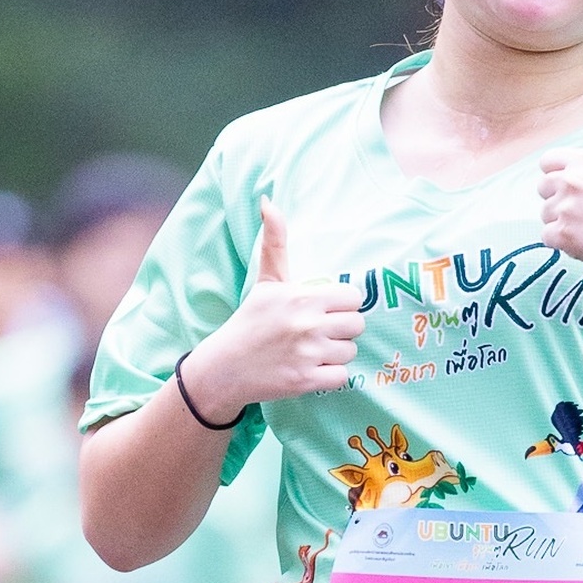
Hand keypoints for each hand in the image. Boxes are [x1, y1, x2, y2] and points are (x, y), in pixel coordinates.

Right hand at [181, 201, 361, 415]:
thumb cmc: (251, 320)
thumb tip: (268, 200)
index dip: (342, 305)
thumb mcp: (266, 281)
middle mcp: (307, 324)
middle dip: (342, 330)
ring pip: (350, 351)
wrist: (225, 367)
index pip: (353, 298)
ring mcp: (307, 354)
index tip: (325, 311)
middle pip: (357, 325)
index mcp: (301, 296)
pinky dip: (330, 376)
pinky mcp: (306, 381)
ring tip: (312, 352)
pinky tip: (310, 369)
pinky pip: (342, 377)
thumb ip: (275, 241)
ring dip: (335, 354)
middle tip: (319, 333)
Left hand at [538, 95, 582, 290]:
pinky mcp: (561, 235)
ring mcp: (565, 208)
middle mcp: (573, 180)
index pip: (547, 163)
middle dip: (560, 201)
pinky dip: (563, 245)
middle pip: (542, 189)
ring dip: (563, 224)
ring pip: (545, 214)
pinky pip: (547, 237)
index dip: (561, 177)